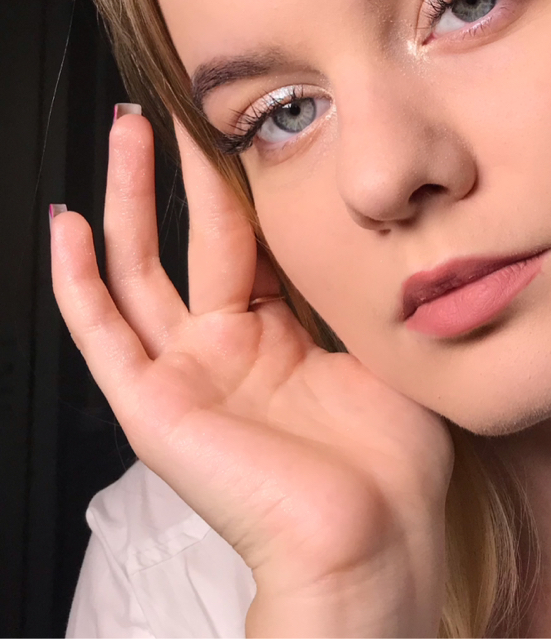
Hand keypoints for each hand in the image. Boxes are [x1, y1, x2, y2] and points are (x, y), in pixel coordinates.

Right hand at [50, 112, 452, 636]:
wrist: (374, 533)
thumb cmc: (393, 456)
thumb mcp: (378, 346)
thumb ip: (356, 287)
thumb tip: (369, 220)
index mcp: (279, 336)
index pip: (249, 240)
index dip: (242, 183)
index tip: (242, 125)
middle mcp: (226, 348)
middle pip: (191, 238)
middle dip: (181, 171)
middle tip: (173, 109)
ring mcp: (185, 373)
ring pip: (140, 268)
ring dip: (127, 198)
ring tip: (124, 129)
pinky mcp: (152, 404)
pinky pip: (102, 333)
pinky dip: (77, 279)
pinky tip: (66, 224)